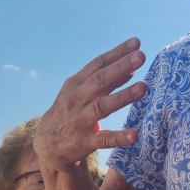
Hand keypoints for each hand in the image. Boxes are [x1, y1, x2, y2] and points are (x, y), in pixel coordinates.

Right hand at [34, 38, 147, 172]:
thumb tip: (131, 68)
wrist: (46, 146)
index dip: (117, 53)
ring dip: (123, 96)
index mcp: (76, 84)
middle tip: (140, 56)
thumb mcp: (82, 93)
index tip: (136, 42)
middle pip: (100, 80)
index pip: (98, 64)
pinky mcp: (83, 142)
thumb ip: (106, 81)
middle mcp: (76, 99)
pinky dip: (118, 137)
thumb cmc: (70, 112)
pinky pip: (102, 140)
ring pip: (102, 107)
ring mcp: (79, 120)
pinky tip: (134, 135)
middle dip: (120, 67)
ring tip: (143, 87)